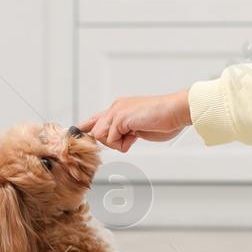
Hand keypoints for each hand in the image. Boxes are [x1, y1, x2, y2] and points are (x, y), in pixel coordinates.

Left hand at [77, 89, 191, 151]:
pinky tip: (137, 134)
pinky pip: (111, 139)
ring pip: (101, 136)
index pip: (97, 118)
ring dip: (117, 143)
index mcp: (120, 107)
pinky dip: (124, 143)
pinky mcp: (120, 118)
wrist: (176, 111)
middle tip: (130, 138)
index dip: (86, 127)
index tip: (75, 132)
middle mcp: (116, 107)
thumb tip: (119, 139)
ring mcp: (117, 111)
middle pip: (96, 131)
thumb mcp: (139, 126)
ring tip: (135, 135)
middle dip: (110, 141)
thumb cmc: (165, 119)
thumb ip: (126, 130)